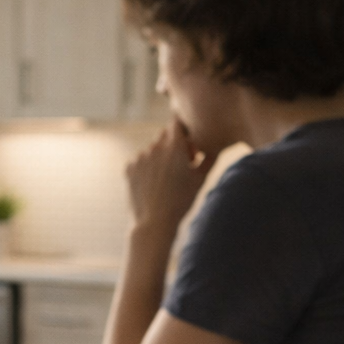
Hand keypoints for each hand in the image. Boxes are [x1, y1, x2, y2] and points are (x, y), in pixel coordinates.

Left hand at [125, 119, 221, 242]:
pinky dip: (146, 167)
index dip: (184, 130)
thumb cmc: (182, 201)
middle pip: (164, 134)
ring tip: (167, 179)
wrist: (154, 222)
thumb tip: (215, 143)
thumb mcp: (201, 178)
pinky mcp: (128, 167)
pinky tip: (153, 183)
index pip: (178, 121)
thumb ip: (209, 156)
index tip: (189, 142)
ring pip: (151, 148)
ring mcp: (140, 157)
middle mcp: (155, 146)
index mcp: (175, 146)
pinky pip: (139, 160)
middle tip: (181, 164)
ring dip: (159, 157)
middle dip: (173, 144)